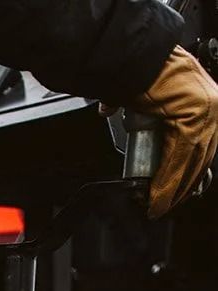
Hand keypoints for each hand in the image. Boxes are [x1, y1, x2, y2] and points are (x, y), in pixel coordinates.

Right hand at [131, 45, 217, 216]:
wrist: (137, 56)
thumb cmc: (141, 69)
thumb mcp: (147, 97)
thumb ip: (136, 109)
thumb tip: (110, 111)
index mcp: (205, 100)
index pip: (202, 146)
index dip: (188, 173)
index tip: (176, 192)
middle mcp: (212, 105)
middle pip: (200, 157)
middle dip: (182, 186)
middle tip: (164, 204)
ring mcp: (206, 111)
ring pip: (191, 162)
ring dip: (173, 189)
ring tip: (157, 206)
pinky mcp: (194, 120)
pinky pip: (180, 160)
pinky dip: (167, 182)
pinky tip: (158, 197)